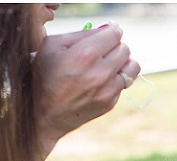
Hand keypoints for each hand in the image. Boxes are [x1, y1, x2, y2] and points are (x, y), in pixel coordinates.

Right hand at [32, 24, 140, 158]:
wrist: (44, 114)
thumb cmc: (45, 76)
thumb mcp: (52, 46)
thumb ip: (80, 33)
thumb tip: (105, 30)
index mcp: (85, 54)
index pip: (115, 34)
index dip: (110, 32)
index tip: (105, 35)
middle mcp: (100, 72)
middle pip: (125, 49)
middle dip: (115, 46)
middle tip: (102, 51)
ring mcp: (108, 90)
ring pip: (132, 66)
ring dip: (122, 62)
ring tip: (108, 64)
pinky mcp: (111, 102)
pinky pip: (124, 83)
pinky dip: (116, 79)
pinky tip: (100, 80)